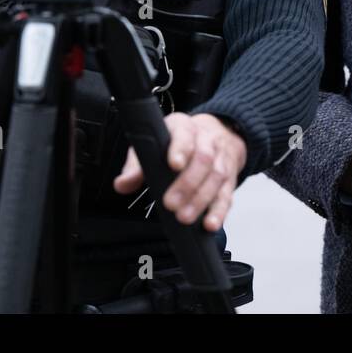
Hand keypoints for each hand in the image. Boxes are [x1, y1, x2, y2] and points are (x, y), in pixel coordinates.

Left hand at [113, 112, 246, 231]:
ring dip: (201, 200)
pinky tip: (210, 224)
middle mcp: (207, 141)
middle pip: (203, 159)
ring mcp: (221, 160)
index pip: (185, 135)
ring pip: (216, 177)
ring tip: (184, 218)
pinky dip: (220, 211)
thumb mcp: (154, 145)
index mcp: (185, 128)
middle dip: (187, 183)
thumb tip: (122, 184)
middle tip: (171, 204)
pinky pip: (228, 195)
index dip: (181, 149)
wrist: (218, 134)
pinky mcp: (230, 179)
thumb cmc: (177, 143)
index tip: (174, 165)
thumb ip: (137, 165)